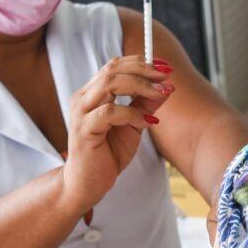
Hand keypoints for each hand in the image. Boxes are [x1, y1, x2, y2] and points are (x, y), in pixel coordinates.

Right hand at [63, 56, 174, 210]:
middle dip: (143, 70)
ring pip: (110, 84)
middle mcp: (83, 98)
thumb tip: (167, 87)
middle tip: (167, 77)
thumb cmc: (108, 154)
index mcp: (92, 93)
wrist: (88, 184)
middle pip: (113, 70)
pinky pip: (110, 112)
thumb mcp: (133, 125)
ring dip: (140, 86)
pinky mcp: (83, 129)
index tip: (166, 68)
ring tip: (161, 94)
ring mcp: (81, 112)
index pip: (114, 66)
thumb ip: (145, 105)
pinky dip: (132, 113)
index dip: (140, 62)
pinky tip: (147, 122)